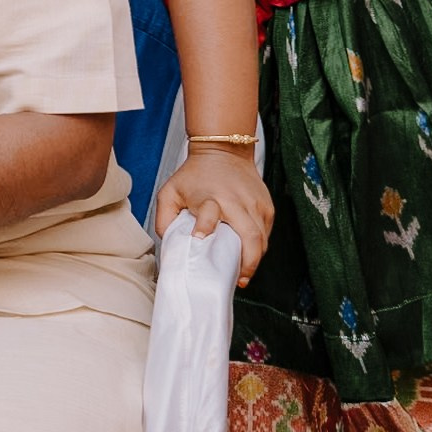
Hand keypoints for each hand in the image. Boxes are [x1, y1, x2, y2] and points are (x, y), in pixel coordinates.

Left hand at [154, 149, 272, 283]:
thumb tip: (169, 243)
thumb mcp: (170, 192)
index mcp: (210, 197)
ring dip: (255, 259)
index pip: (209, 214)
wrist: (224, 151)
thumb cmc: (194, 175)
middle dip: (247, 263)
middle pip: (250, 236)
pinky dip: (260, 247)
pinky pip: (267, 233)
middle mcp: (237, 202)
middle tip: (239, 280)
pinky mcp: (267, 207)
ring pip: (262, 240)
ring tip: (243, 273)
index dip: (204, 228)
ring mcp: (256, 205)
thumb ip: (164, 218)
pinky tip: (249, 255)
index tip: (200, 241)